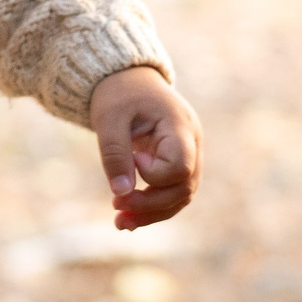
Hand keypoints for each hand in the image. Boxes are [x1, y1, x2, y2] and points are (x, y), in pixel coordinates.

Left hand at [89, 66, 200, 231]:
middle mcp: (192, 143)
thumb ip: (115, 153)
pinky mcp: (177, 163)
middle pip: (184, 187)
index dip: (154, 175)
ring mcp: (189, 154)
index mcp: (180, 126)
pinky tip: (128, 215)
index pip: (180, 166)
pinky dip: (152, 205)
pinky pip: (171, 191)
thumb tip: (121, 193)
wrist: (127, 79)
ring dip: (152, 212)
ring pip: (180, 195)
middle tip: (116, 210)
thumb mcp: (109, 118)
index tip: (132, 159)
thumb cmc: (119, 94)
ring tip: (120, 222)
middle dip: (151, 205)